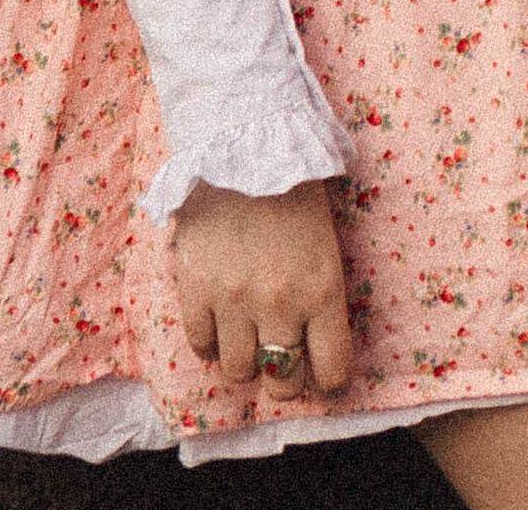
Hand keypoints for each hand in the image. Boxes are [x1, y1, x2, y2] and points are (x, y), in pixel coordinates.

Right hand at [169, 177, 353, 394]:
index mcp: (322, 290)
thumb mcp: (325, 244)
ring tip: (247, 336)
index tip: (323, 377)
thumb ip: (321, 296)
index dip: (328, 382)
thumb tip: (317, 347)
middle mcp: (280, 305)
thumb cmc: (294, 190)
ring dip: (246, 360)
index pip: (331, 371)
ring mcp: (234, 300)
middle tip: (282, 359)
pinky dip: (211, 341)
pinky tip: (219, 319)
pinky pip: (202, 346)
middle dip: (285, 378)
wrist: (242, 145)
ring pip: (239, 372)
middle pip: (283, 383)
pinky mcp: (195, 290)